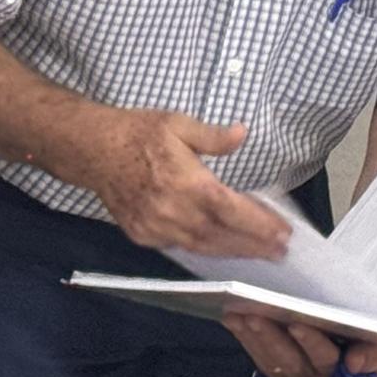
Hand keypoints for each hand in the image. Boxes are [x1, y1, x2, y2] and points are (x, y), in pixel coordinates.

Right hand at [60, 106, 289, 258]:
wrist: (93, 150)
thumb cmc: (139, 133)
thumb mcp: (178, 123)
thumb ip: (213, 136)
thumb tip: (242, 133)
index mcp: (187, 183)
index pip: (231, 210)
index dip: (259, 225)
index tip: (282, 232)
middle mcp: (173, 211)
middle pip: (221, 236)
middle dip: (253, 246)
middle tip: (280, 251)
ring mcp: (155, 227)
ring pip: (201, 248)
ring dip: (232, 253)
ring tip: (259, 254)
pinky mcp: (142, 234)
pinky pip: (180, 248)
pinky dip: (204, 251)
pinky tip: (221, 249)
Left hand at [223, 315, 376, 376]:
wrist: (370, 360)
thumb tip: (356, 363)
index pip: (325, 359)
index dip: (311, 342)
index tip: (297, 322)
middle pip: (290, 361)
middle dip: (271, 337)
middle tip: (255, 314)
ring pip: (271, 361)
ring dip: (253, 337)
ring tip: (238, 313)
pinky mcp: (280, 374)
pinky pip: (259, 358)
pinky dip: (245, 339)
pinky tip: (234, 320)